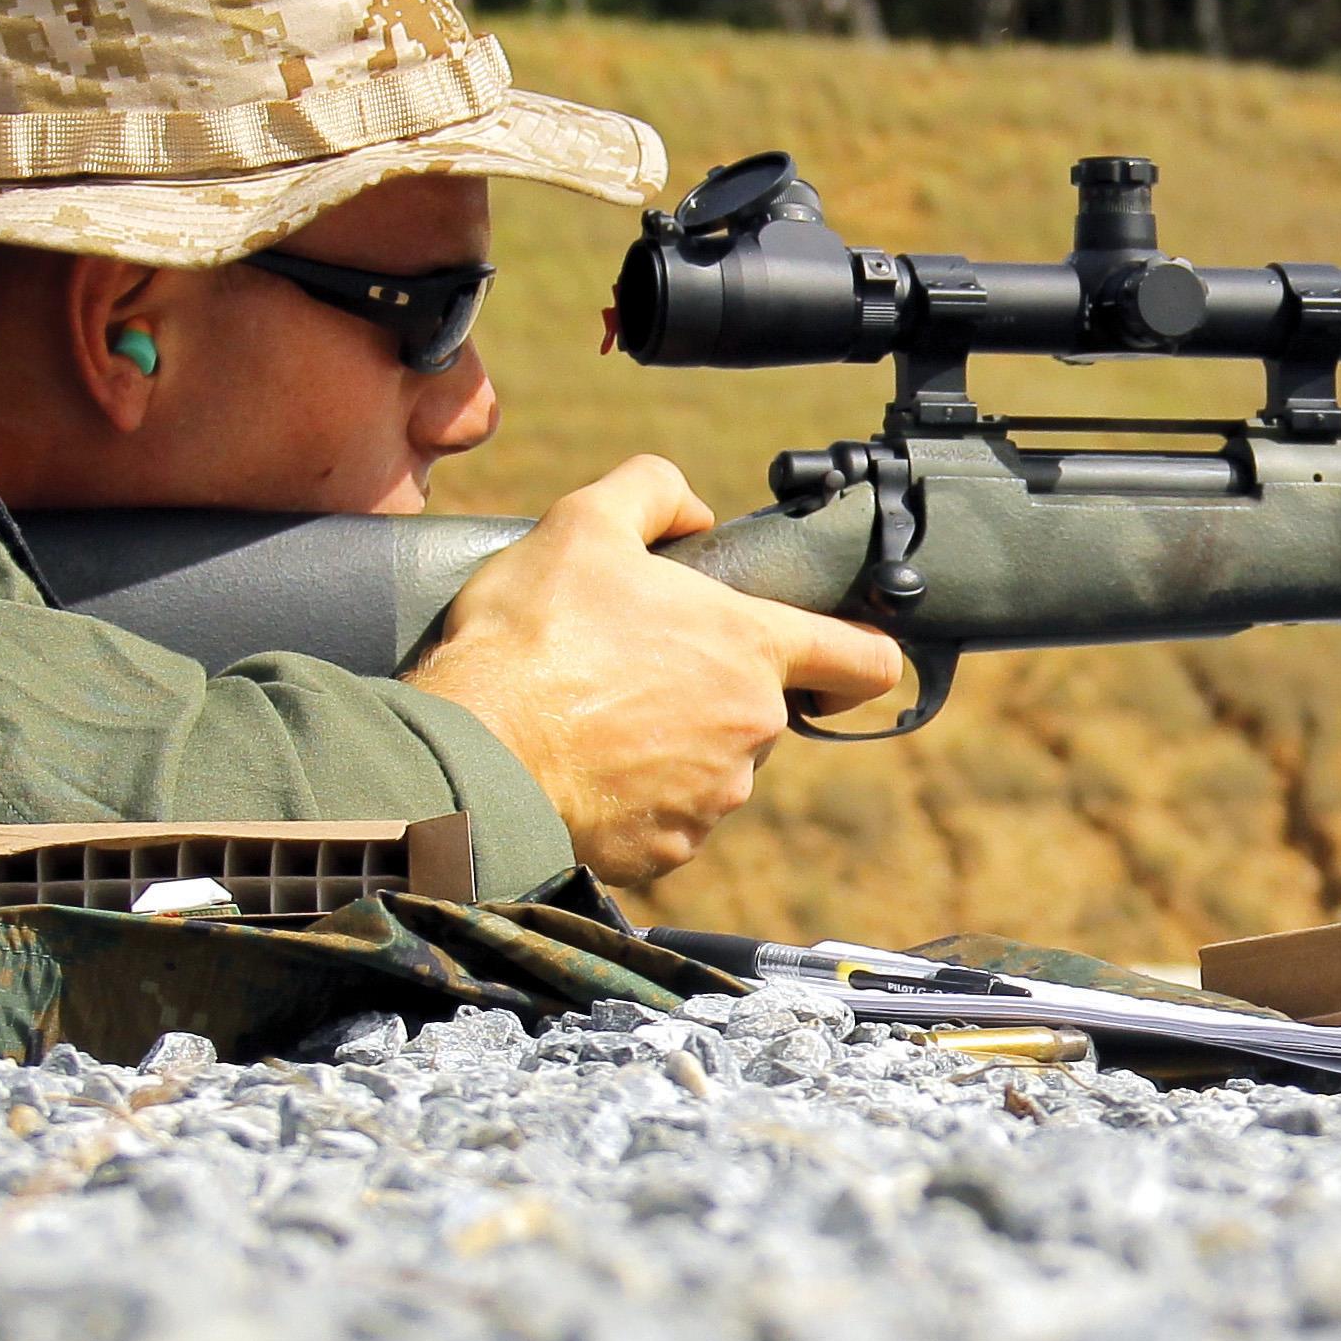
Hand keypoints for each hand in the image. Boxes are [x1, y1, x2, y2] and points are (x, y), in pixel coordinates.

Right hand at [405, 455, 905, 882]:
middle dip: (711, 688)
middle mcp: (752, 729)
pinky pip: (667, 818)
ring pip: (712, 765)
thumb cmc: (533, 635)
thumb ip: (653, 491)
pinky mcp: (668, 849)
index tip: (835, 661)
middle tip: (634, 666)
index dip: (860, 656)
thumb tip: (693, 509)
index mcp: (752, 649)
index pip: (865, 660)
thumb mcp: (585, 522)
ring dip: (672, 744)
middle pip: (760, 708)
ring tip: (595, 718)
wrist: (475, 750)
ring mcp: (714, 797)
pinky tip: (584, 769)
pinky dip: (635, 798)